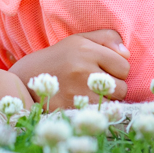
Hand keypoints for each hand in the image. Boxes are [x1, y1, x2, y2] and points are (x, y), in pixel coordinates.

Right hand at [7, 29, 129, 109]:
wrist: (26, 77)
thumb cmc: (59, 58)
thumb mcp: (79, 40)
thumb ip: (106, 38)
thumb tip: (127, 54)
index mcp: (85, 49)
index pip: (124, 66)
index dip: (117, 70)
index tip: (104, 70)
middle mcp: (81, 69)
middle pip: (121, 87)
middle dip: (113, 87)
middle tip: (96, 83)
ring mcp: (76, 91)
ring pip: (112, 103)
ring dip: (105, 101)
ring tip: (89, 93)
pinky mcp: (70, 109)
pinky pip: (98, 114)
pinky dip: (96, 111)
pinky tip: (84, 103)